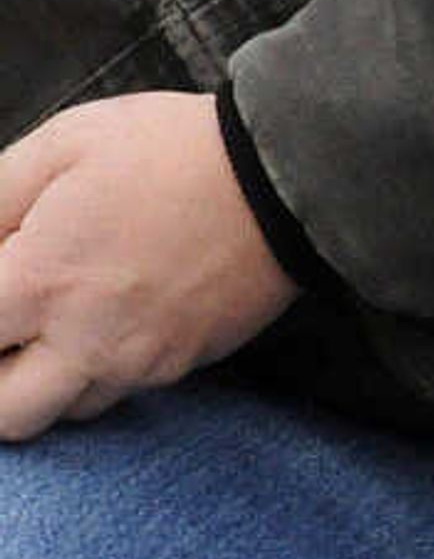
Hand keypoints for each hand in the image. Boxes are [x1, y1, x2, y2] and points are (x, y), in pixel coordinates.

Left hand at [0, 94, 299, 438]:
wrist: (279, 187)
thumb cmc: (167, 154)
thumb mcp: (58, 145)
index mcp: (43, 281)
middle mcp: (87, 341)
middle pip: (9, 413)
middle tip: (2, 329)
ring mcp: (141, 362)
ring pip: (64, 410)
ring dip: (38, 380)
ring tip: (42, 326)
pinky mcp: (181, 365)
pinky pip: (118, 390)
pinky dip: (91, 371)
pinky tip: (97, 322)